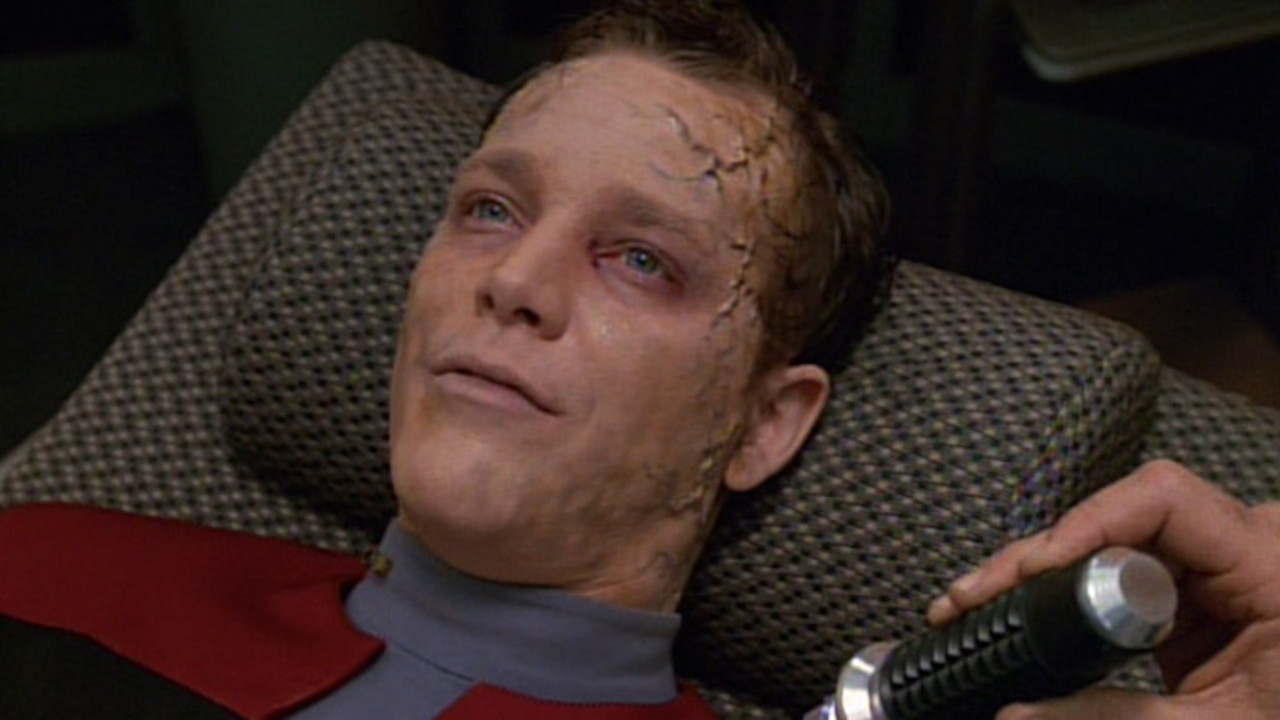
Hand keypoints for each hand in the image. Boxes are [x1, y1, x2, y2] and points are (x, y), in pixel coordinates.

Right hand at [927, 460, 1279, 718]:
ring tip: (983, 596)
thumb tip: (1019, 713)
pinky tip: (1024, 600)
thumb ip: (1118, 718)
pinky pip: (1123, 564)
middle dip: (1043, 553)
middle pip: (1121, 515)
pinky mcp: (1196, 585)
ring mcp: (1219, 560)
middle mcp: (1244, 541)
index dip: (1087, 524)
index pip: (1164, 498)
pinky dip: (1071, 585)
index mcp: (1270, 561)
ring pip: (1112, 536)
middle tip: (977, 593)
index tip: (1033, 570)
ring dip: (1046, 567)